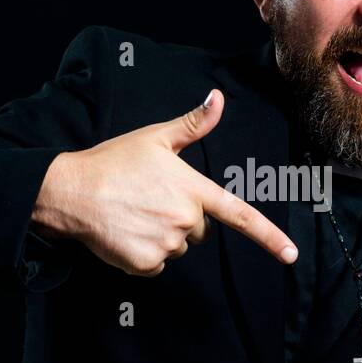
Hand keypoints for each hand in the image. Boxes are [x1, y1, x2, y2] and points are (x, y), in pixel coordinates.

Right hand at [31, 88, 298, 275]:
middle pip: (199, 229)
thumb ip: (193, 124)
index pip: (240, 215)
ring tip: (132, 214)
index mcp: (193, 189)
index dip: (270, 237)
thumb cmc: (113, 162)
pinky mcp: (146, 263)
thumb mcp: (155, 138)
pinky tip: (124, 232)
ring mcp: (166, 244)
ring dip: (160, 236)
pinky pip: (156, 264)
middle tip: (149, 200)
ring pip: (176, 247)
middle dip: (180, 218)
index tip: (292, 256)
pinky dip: (143, 254)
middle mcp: (185, 219)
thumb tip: (218, 97)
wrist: (70, 191)